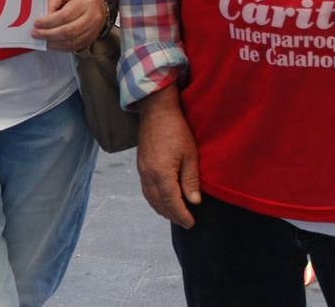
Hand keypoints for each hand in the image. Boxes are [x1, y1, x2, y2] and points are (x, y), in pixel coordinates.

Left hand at [33, 0, 105, 50]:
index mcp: (85, 3)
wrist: (99, 2)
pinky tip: (52, 44)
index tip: (37, 23)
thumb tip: (42, 18)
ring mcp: (93, 30)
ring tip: (42, 40)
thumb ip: (52, 3)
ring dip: (54, 43)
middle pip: (68, 31)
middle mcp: (92, 17)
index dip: (48, 22)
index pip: (65, 16)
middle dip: (48, 34)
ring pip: (71, 42)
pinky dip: (61, 47)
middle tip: (36, 34)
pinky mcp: (91, 39)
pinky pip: (75, 47)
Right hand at [136, 88, 201, 226]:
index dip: (182, 215)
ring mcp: (142, 170)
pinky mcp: (140, 165)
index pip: (172, 203)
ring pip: (150, 198)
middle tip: (185, 222)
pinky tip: (162, 199)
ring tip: (174, 214)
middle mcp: (148, 175)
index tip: (191, 223)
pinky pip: (145, 189)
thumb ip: (191, 181)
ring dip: (161, 209)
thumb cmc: (177, 130)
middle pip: (159, 203)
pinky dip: (154, 199)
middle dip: (172, 215)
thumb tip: (194, 202)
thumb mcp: (190, 155)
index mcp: (161, 173)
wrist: (156, 111)